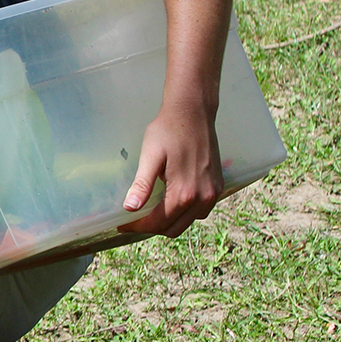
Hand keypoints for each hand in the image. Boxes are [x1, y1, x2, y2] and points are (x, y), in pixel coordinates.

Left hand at [119, 100, 225, 237]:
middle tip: (134, 220)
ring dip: (169, 222)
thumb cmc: (167, 131)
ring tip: (150, 212)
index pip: (158, 223)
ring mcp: (213, 193)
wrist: (193, 113)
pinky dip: (185, 214)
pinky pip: (201, 211)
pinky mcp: (218, 187)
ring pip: (188, 222)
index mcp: (184, 193)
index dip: (138, 227)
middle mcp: (203, 198)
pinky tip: (171, 203)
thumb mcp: (150, 157)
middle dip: (152, 227)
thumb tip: (130, 208)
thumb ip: (142, 185)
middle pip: (174, 228)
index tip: (122, 224)